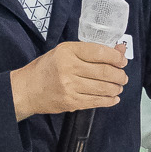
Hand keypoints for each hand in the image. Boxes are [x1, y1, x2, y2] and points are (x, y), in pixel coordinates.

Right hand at [10, 39, 128, 120]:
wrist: (27, 89)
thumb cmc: (47, 68)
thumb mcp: (65, 52)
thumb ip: (91, 51)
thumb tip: (119, 49)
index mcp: (67, 51)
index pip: (99, 52)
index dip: (116, 57)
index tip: (122, 61)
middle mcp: (68, 68)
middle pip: (104, 71)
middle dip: (119, 75)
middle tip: (123, 76)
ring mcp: (69, 87)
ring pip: (102, 87)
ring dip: (115, 88)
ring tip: (118, 86)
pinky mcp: (70, 102)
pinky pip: (95, 101)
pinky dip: (108, 100)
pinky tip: (113, 98)